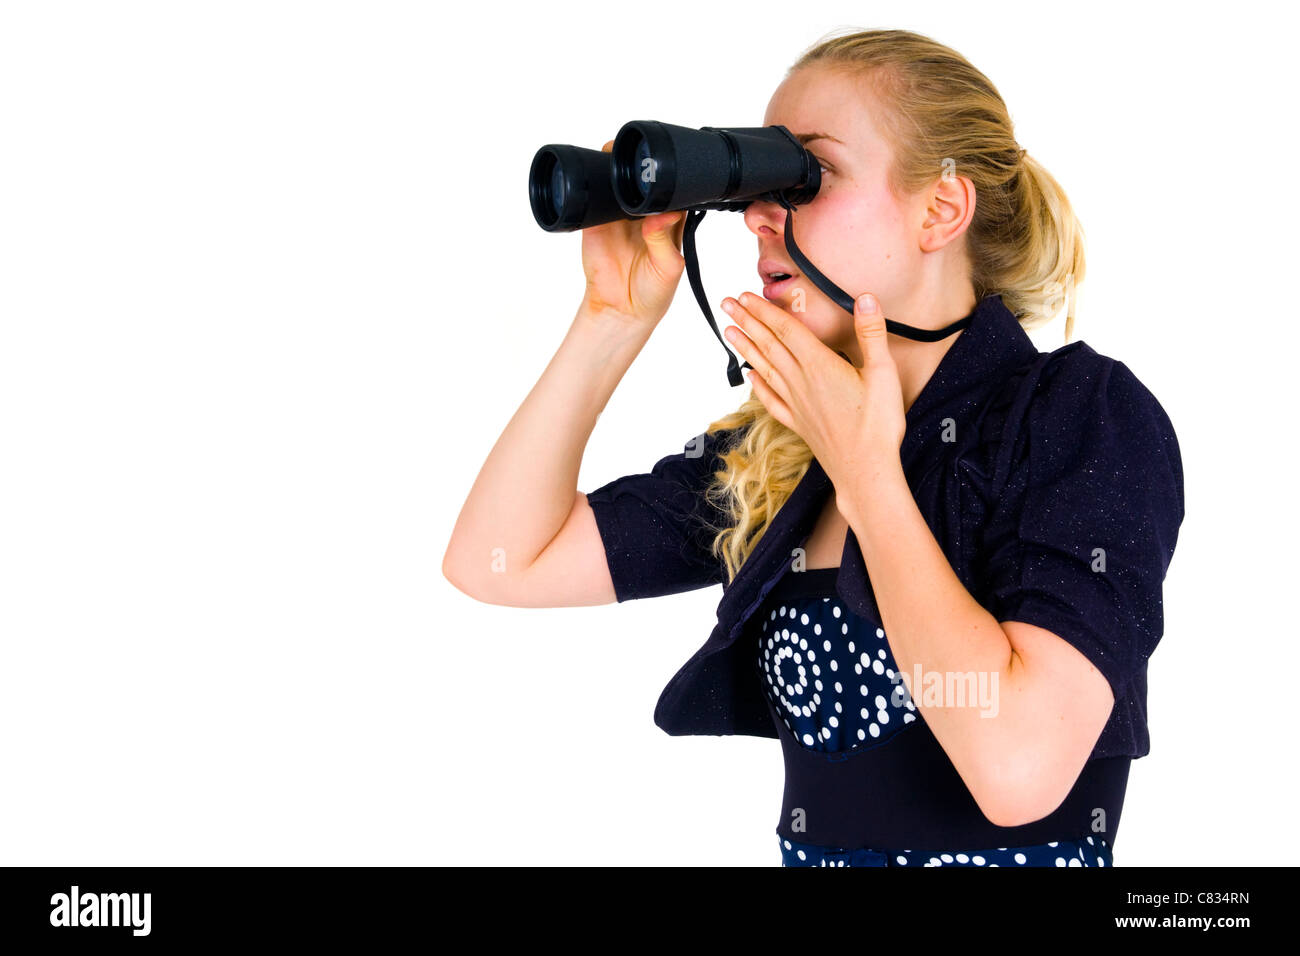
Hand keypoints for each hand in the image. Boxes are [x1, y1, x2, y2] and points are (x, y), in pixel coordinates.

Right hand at [576, 140, 686, 329]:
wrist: (620, 311)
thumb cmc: (653, 292)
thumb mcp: (668, 267)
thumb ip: (664, 239)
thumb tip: (665, 214)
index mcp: (668, 221)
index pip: (672, 190)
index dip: (670, 178)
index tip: (666, 171)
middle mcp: (644, 216)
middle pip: (643, 182)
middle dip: (640, 170)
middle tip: (639, 166)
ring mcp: (618, 218)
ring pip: (617, 185)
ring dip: (615, 174)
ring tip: (617, 174)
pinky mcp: (596, 224)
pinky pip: (594, 201)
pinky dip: (594, 192)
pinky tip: (599, 192)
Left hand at [720, 291, 905, 486]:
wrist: (865, 472)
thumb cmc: (877, 425)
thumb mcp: (883, 373)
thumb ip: (871, 333)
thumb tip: (864, 298)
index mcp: (819, 366)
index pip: (784, 329)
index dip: (763, 310)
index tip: (744, 295)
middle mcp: (800, 382)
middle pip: (768, 345)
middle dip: (746, 322)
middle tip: (726, 304)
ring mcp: (796, 404)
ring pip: (764, 369)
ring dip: (745, 348)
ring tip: (728, 332)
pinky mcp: (798, 423)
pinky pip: (771, 400)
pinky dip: (758, 386)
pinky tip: (749, 377)